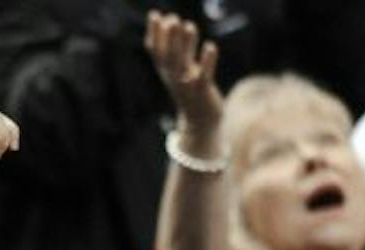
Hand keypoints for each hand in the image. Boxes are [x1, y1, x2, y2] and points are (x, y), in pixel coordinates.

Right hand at [145, 11, 223, 134]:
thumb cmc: (190, 88)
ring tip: (189, 26)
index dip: (154, 34)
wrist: (199, 120)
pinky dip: (207, 62)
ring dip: (186, 46)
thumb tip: (170, 20)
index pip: (155, 51)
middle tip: (171, 19)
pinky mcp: (202, 92)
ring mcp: (187, 85)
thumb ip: (178, 45)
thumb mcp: (180, 67)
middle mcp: (173, 77)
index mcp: (166, 70)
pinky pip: (203, 77)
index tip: (155, 14)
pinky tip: (210, 46)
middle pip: (168, 56)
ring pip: (183, 65)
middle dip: (169, 38)